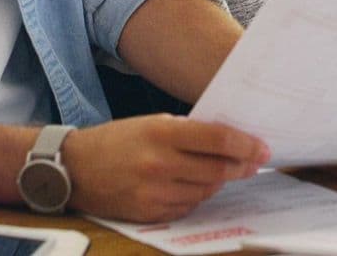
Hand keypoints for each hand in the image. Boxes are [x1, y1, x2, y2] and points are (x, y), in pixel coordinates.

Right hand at [66, 115, 268, 223]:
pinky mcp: (150, 213)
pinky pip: (188, 206)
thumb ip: (186, 131)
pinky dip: (196, 196)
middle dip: (241, 166)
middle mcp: (160, 164)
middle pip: (218, 169)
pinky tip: (193, 185)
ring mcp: (155, 192)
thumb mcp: (150, 122)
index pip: (217, 140)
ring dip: (218, 181)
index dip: (246, 145)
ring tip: (222, 171)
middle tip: (254, 162)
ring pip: (206, 191)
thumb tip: (227, 141)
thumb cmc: (116, 140)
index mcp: (161, 133)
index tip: (262, 147)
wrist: (74, 169)